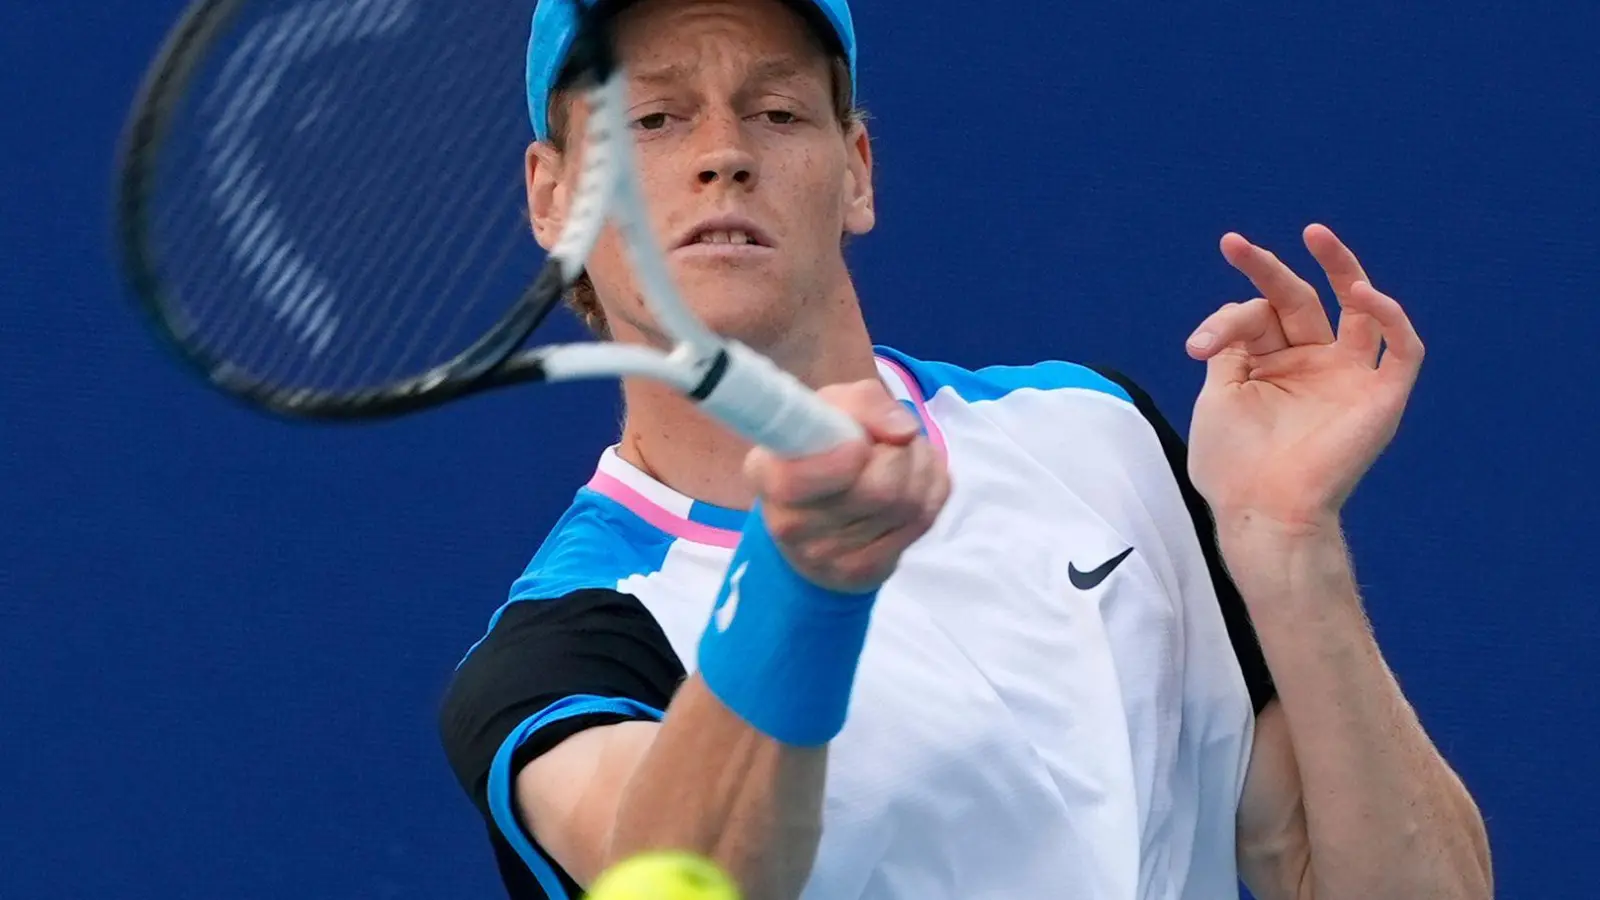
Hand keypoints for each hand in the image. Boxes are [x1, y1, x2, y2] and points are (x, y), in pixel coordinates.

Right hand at [743, 380, 949, 592]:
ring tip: (904, 453)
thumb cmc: (823, 447)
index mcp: (767, 475)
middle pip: (878, 490)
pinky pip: (924, 519)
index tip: (859, 444)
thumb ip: (865, 403)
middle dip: (899, 452)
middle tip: (891, 439)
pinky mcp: (866, 572)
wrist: (822, 514)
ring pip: (909, 504)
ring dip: (920, 466)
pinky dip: (930, 489)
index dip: (839, 462)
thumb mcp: (832, 407)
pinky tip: (913, 481)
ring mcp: (829, 558)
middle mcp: (789, 525)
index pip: (794, 482)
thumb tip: (904, 431)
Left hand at [1185, 224, 1424, 529]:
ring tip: (1314, 234)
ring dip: (1342, 268)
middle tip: (1233, 244)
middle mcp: (1313, 365)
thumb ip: (1231, 348)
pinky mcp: (1382, 396)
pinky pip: (1402, 348)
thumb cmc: (1235, 467)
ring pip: (1360, 310)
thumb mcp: (1219, 397)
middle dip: (1268, 270)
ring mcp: (1349, 377)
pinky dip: (1390, 317)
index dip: (1226, 319)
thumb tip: (1236, 312)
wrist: (1262, 512)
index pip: (1256, 317)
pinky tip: (1363, 294)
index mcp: (1272, 366)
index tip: (1198, 346)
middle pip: (1300, 300)